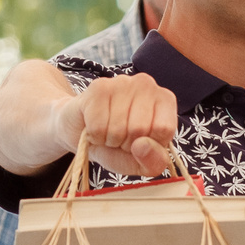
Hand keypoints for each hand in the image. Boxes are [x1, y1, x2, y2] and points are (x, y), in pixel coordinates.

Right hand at [57, 71, 177, 178]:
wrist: (80, 130)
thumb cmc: (117, 144)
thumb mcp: (140, 162)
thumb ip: (153, 162)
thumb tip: (143, 145)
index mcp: (165, 100)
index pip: (164, 129)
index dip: (148, 145)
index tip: (140, 141)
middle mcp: (147, 84)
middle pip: (140, 128)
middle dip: (126, 144)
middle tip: (120, 137)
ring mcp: (122, 82)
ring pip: (118, 128)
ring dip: (109, 140)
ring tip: (107, 131)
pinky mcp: (98, 87)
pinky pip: (98, 126)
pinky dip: (94, 135)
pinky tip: (95, 126)